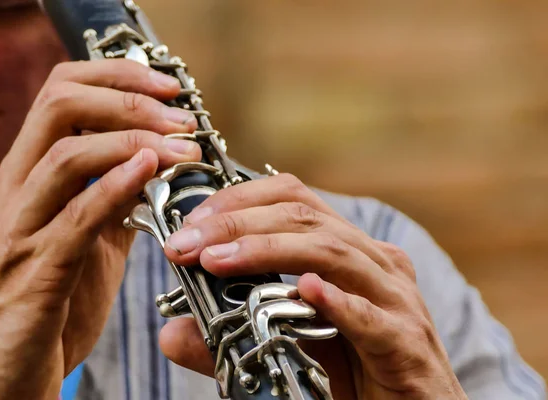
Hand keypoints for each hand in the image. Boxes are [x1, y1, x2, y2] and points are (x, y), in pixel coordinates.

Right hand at [0, 59, 200, 398]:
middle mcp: (17, 191)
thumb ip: (114, 202)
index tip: (167, 87)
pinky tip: (149, 173)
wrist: (2, 372)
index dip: (117, 78)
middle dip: (129, 99)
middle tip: (181, 116)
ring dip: (135, 142)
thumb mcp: (88, 240)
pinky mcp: (34, 273)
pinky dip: (114, 189)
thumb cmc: (48, 304)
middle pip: (59, 106)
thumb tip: (154, 166)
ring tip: (183, 150)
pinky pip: (73, 219)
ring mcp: (19, 230)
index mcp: (28, 177)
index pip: (61, 93)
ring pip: (66, 157)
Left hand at [159, 174, 466, 398]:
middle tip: (187, 242)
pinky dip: (336, 301)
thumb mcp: (286, 347)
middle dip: (239, 223)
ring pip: (333, 253)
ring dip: (270, 251)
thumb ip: (230, 338)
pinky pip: (371, 316)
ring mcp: (395, 298)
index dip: (241, 200)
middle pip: (306, 217)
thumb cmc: (354, 372)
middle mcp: (374, 262)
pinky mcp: (406, 341)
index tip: (191, 223)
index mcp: (349, 251)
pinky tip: (305, 290)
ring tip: (217, 261)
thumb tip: (172, 332)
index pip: (294, 199)